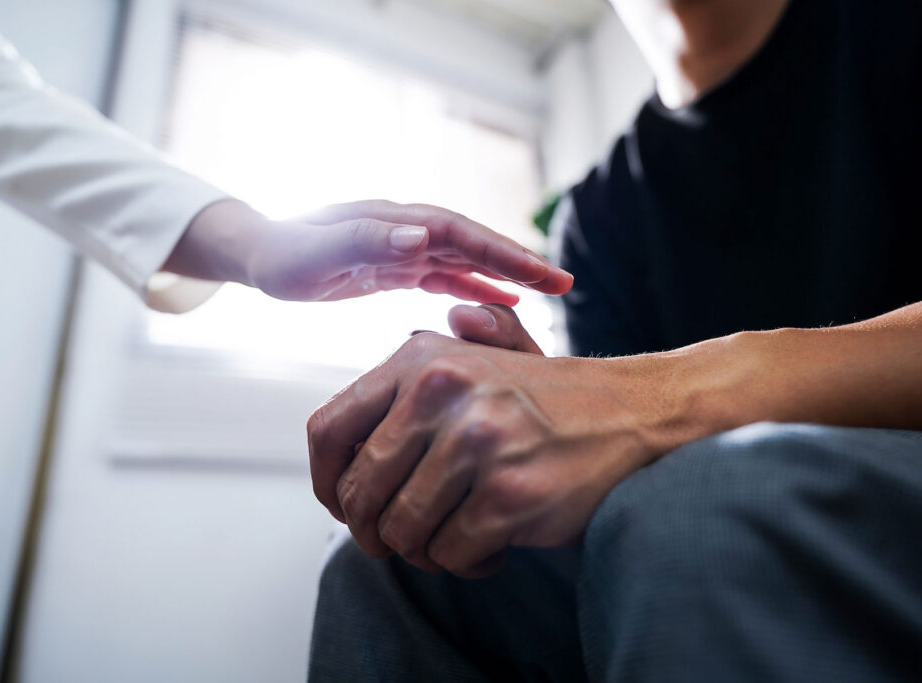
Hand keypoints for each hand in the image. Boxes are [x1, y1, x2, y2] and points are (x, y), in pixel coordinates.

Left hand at [163, 199, 572, 303]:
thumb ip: (367, 241)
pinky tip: (499, 302)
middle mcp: (407, 230)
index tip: (544, 275)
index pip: (462, 234)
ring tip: (547, 294)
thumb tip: (423, 237)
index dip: (505, 253)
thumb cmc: (284, 256)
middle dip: (519, 262)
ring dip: (504, 274)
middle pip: (474, 243)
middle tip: (565, 285)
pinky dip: (475, 286)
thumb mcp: (319, 253)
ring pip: (466, 260)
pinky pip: (445, 275)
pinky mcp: (396, 267)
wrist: (260, 255)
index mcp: (396, 222)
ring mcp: (404, 247)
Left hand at [307, 305, 690, 577]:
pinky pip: (451, 556)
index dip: (326, 481)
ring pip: (402, 532)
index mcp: (420, 359)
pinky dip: (466, 563)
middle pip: (360, 493)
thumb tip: (354, 412)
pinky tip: (493, 545)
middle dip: (374, 531)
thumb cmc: (545, 397)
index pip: (327, 429)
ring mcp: (477, 444)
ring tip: (455, 535)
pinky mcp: (511, 495)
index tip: (344, 506)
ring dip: (424, 550)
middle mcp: (442, 393)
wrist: (635, 412)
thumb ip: (414, 369)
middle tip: (402, 538)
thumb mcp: (478, 356)